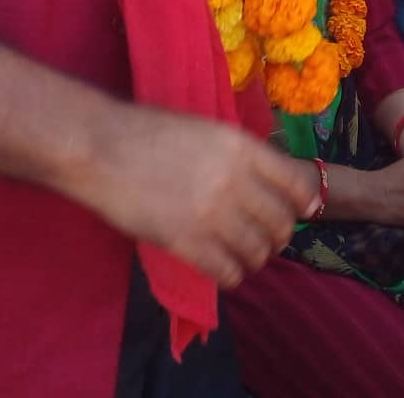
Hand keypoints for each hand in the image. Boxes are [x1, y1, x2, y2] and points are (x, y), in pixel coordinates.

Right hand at [76, 107, 315, 287]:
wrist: (101, 147)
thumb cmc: (147, 131)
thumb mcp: (205, 128)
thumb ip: (238, 154)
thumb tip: (267, 180)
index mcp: (241, 146)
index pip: (295, 183)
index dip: (302, 203)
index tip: (300, 213)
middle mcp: (235, 180)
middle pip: (280, 222)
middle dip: (277, 235)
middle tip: (265, 239)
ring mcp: (212, 213)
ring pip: (258, 251)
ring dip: (255, 258)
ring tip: (243, 256)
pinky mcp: (186, 242)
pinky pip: (227, 271)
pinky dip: (231, 275)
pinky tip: (223, 270)